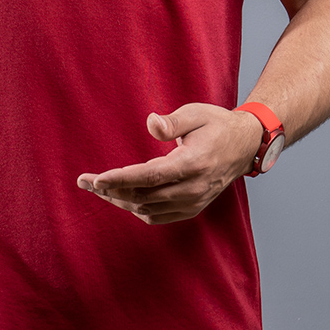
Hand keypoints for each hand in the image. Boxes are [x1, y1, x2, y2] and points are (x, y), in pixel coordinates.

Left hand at [76, 103, 265, 223]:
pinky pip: (158, 215)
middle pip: (143, 196)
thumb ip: (173, 121)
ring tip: (98, 188)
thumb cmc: (217, 125)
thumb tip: (150, 123)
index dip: (121, 180)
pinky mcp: (192, 208)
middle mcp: (193, 188)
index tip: (96, 179)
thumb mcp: (196, 113)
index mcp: (193, 164)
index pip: (150, 177)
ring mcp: (193, 201)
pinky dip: (137, 208)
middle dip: (110, 190)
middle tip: (84, 181)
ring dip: (120, 201)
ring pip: (147, 209)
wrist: (245, 146)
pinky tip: (121, 197)